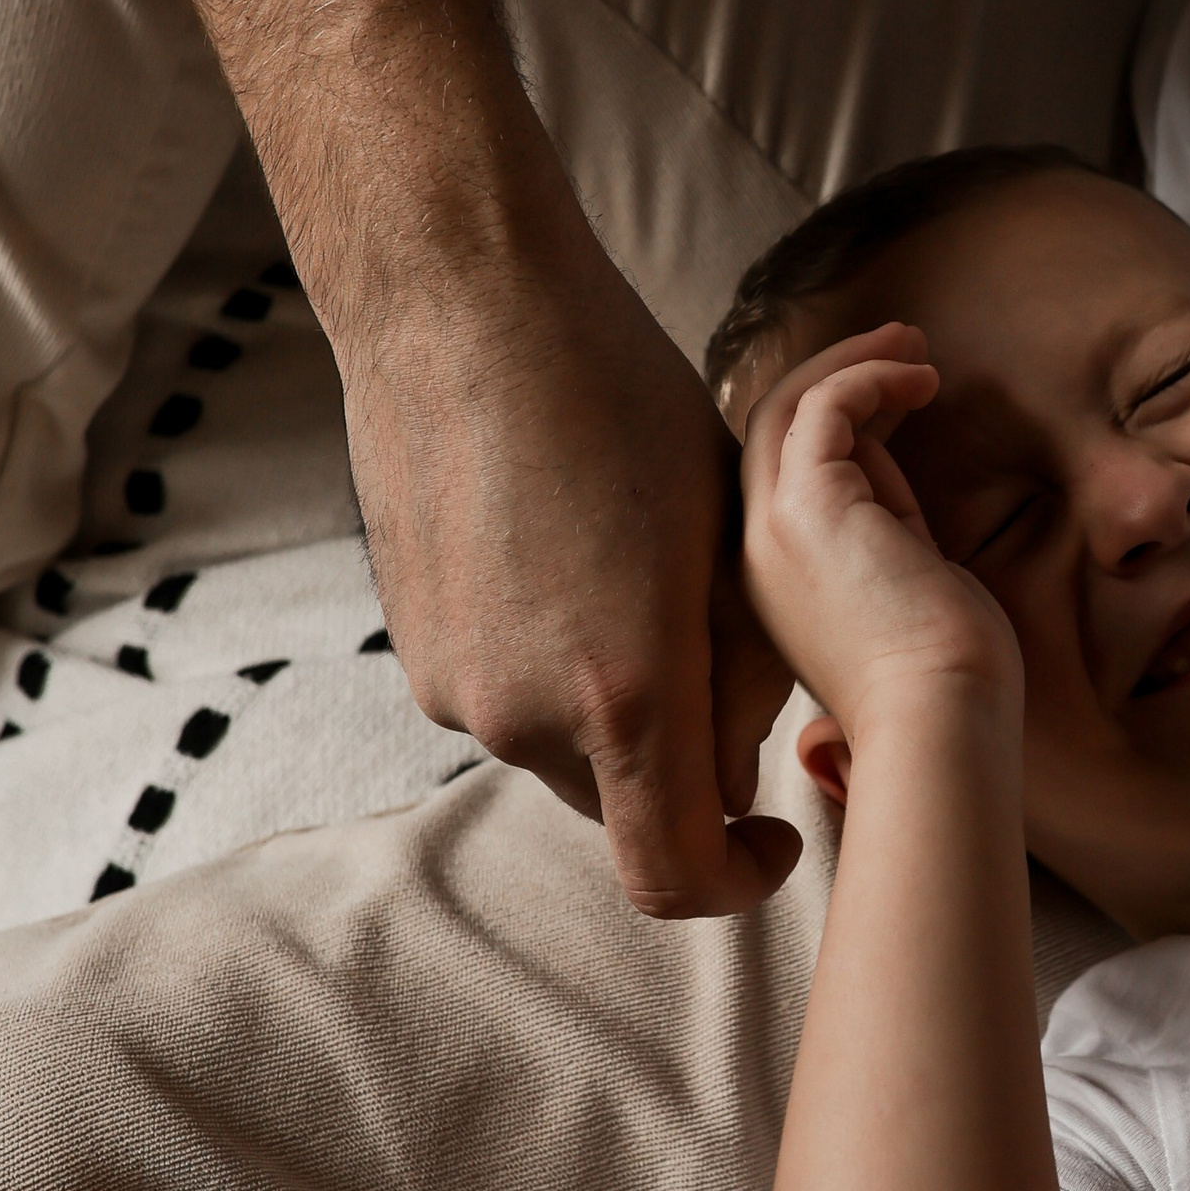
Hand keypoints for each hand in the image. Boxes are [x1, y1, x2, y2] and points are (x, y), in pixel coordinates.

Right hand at [342, 213, 799, 917]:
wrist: (458, 310)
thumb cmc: (621, 398)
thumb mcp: (726, 532)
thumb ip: (739, 663)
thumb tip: (739, 756)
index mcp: (626, 695)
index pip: (678, 876)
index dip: (740, 880)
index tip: (775, 832)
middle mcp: (527, 718)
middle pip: (628, 805)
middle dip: (684, 764)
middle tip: (721, 660)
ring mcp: (458, 690)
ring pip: (566, 748)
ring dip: (614, 704)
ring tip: (637, 580)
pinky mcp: (414, 651)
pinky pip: (506, 698)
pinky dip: (553, 664)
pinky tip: (571, 559)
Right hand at [741, 327, 1021, 740]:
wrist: (941, 717)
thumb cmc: (946, 673)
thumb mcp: (907, 578)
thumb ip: (884, 522)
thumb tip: (884, 456)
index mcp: (778, 577)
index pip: (787, 472)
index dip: (841, 421)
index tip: (901, 396)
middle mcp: (757, 551)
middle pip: (772, 429)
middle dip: (838, 373)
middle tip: (905, 343)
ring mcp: (770, 528)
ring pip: (787, 408)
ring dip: (852, 362)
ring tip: (916, 344)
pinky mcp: (803, 506)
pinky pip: (823, 407)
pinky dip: (868, 377)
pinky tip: (922, 380)